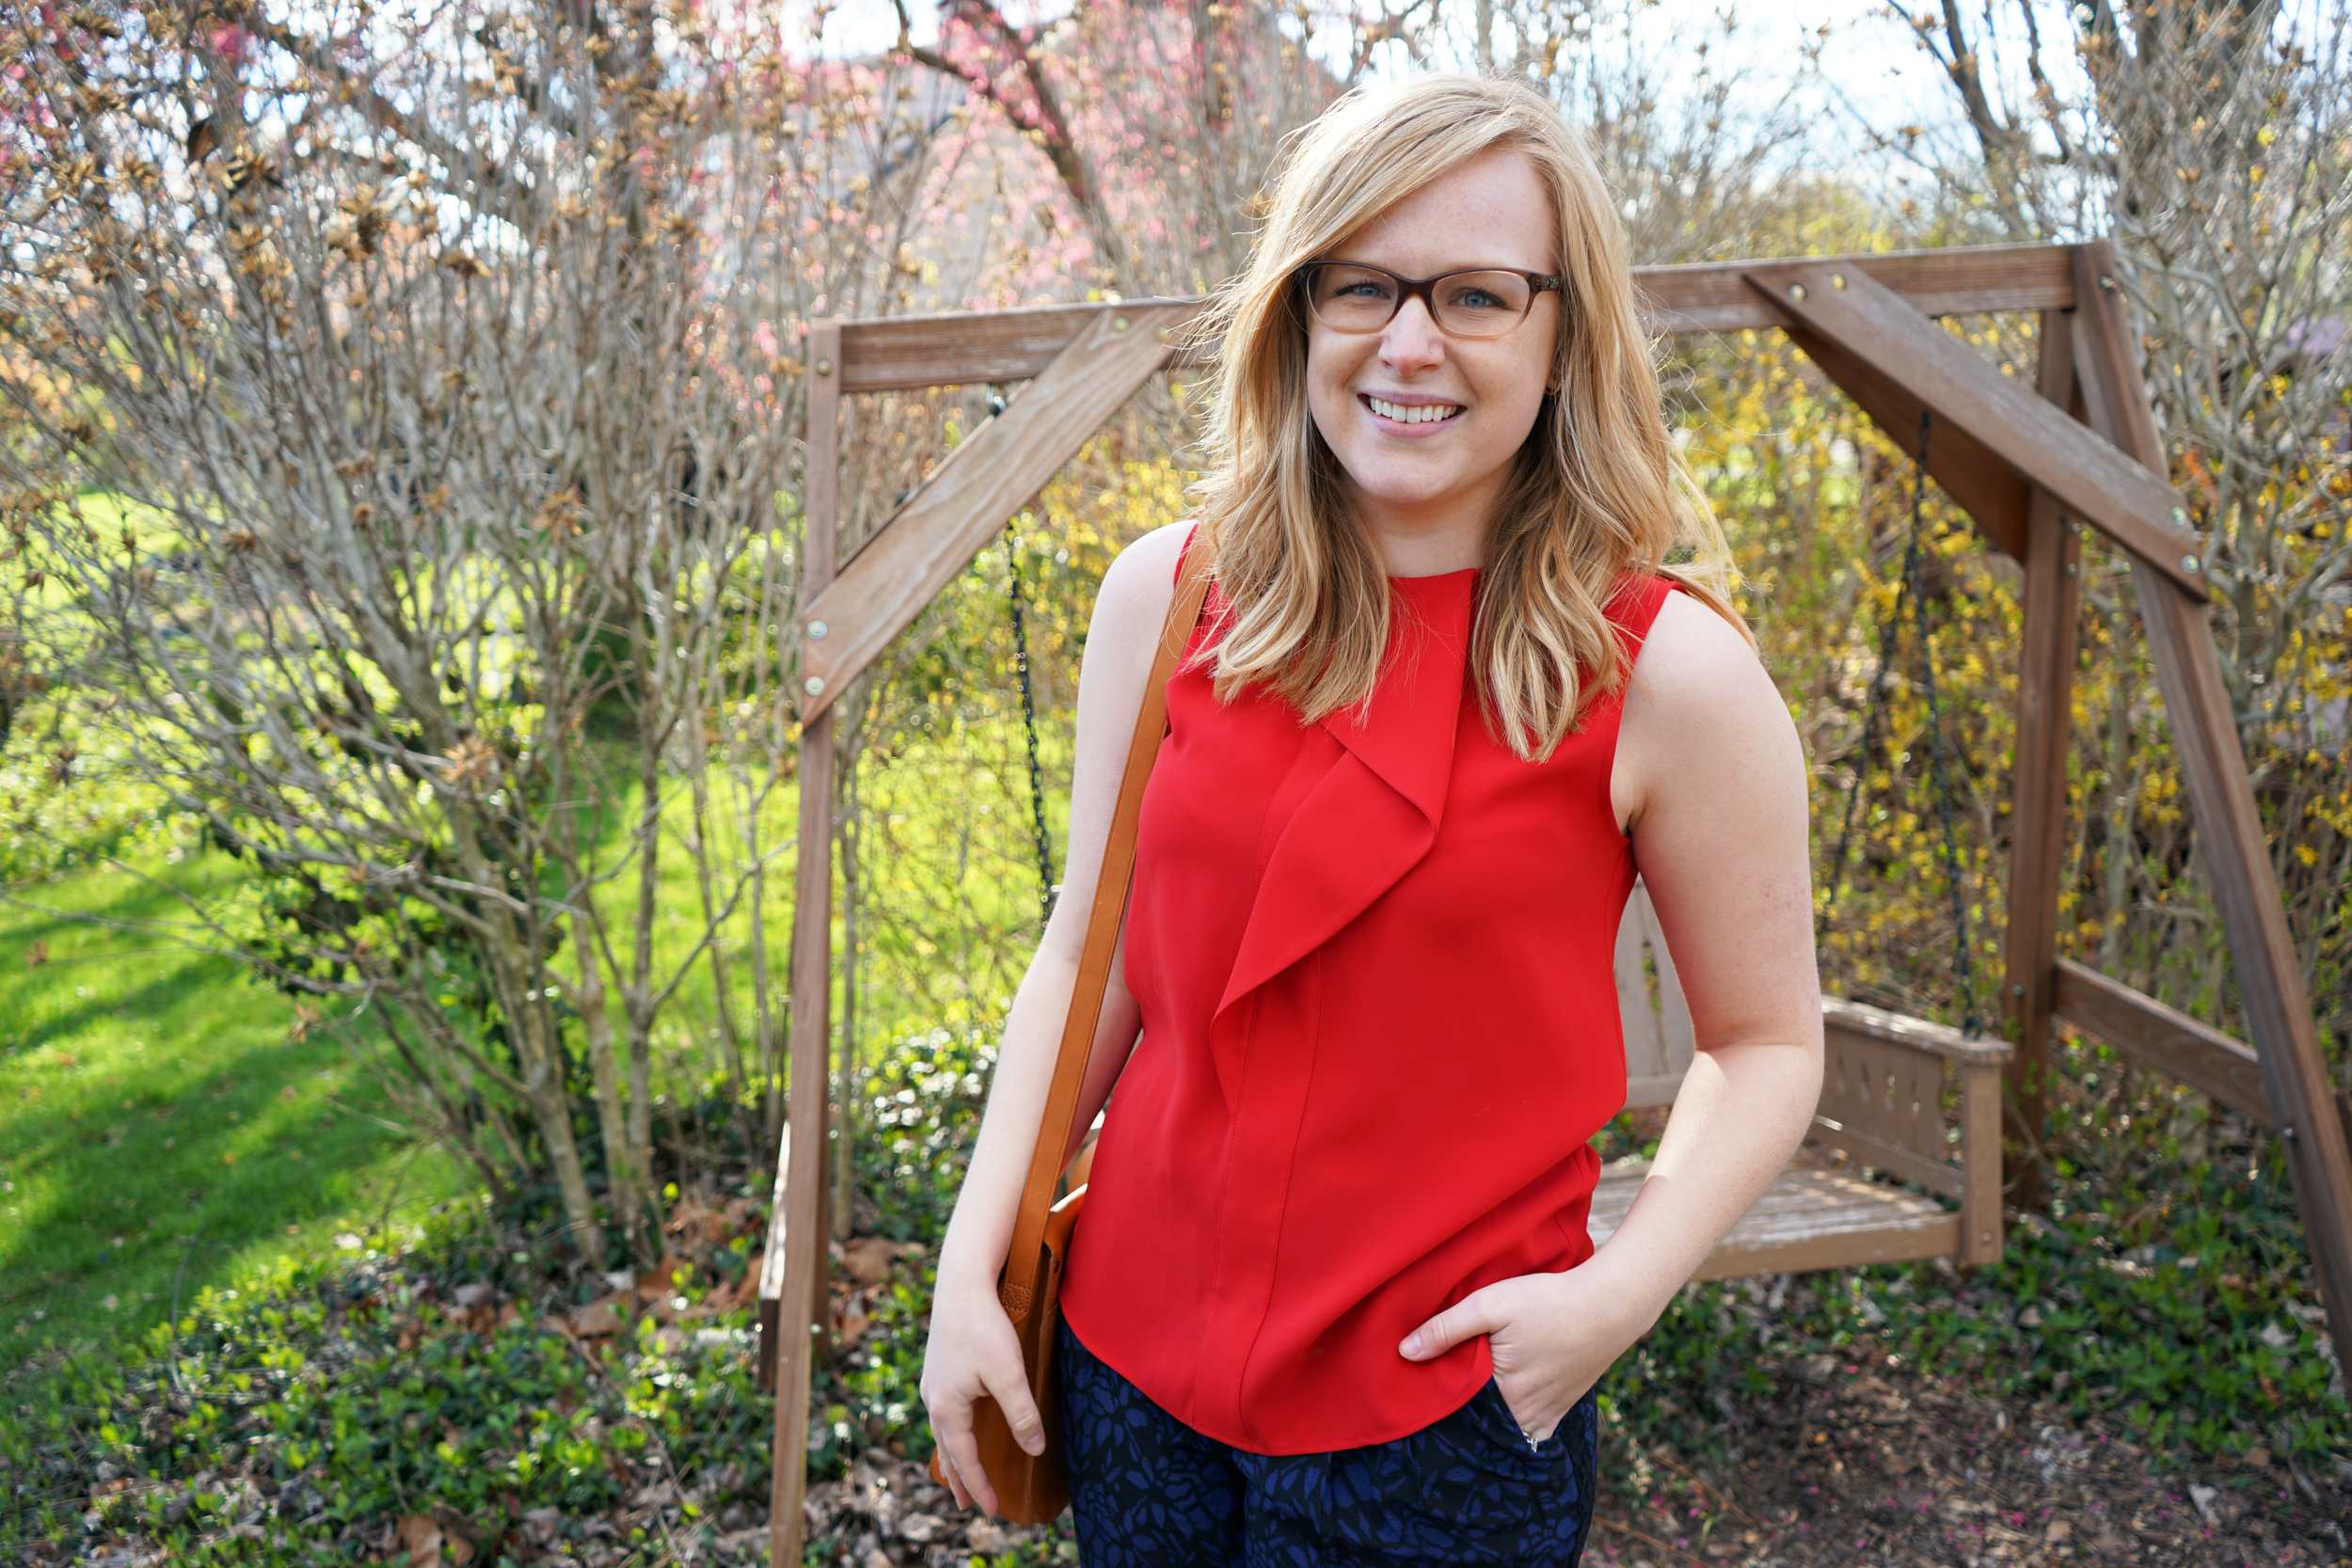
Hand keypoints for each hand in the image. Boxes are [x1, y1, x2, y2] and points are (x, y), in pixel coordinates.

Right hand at [918, 1271, 1044, 1514]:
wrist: (961, 1283)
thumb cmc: (984, 1327)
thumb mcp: (1009, 1374)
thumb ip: (1022, 1414)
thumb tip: (1034, 1450)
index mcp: (947, 1407)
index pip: (964, 1458)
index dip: (980, 1485)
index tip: (992, 1510)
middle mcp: (933, 1398)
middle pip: (946, 1450)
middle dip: (959, 1479)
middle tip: (967, 1505)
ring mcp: (933, 1382)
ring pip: (941, 1431)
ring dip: (952, 1455)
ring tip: (957, 1473)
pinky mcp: (939, 1367)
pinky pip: (942, 1412)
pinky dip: (949, 1432)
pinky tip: (957, 1426)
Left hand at [1398, 1265, 1651, 1442]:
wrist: (1610, 1304)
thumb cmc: (1549, 1301)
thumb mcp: (1491, 1304)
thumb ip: (1446, 1328)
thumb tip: (1405, 1352)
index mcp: (1506, 1397)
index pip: (1457, 1414)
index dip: (1436, 1401)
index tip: (1420, 1386)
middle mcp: (1527, 1417)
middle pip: (1480, 1424)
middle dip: (1459, 1411)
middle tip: (1439, 1385)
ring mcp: (1548, 1416)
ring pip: (1503, 1426)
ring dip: (1485, 1413)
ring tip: (1467, 1387)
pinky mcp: (1562, 1408)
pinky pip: (1528, 1427)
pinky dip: (1511, 1416)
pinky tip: (1498, 1395)